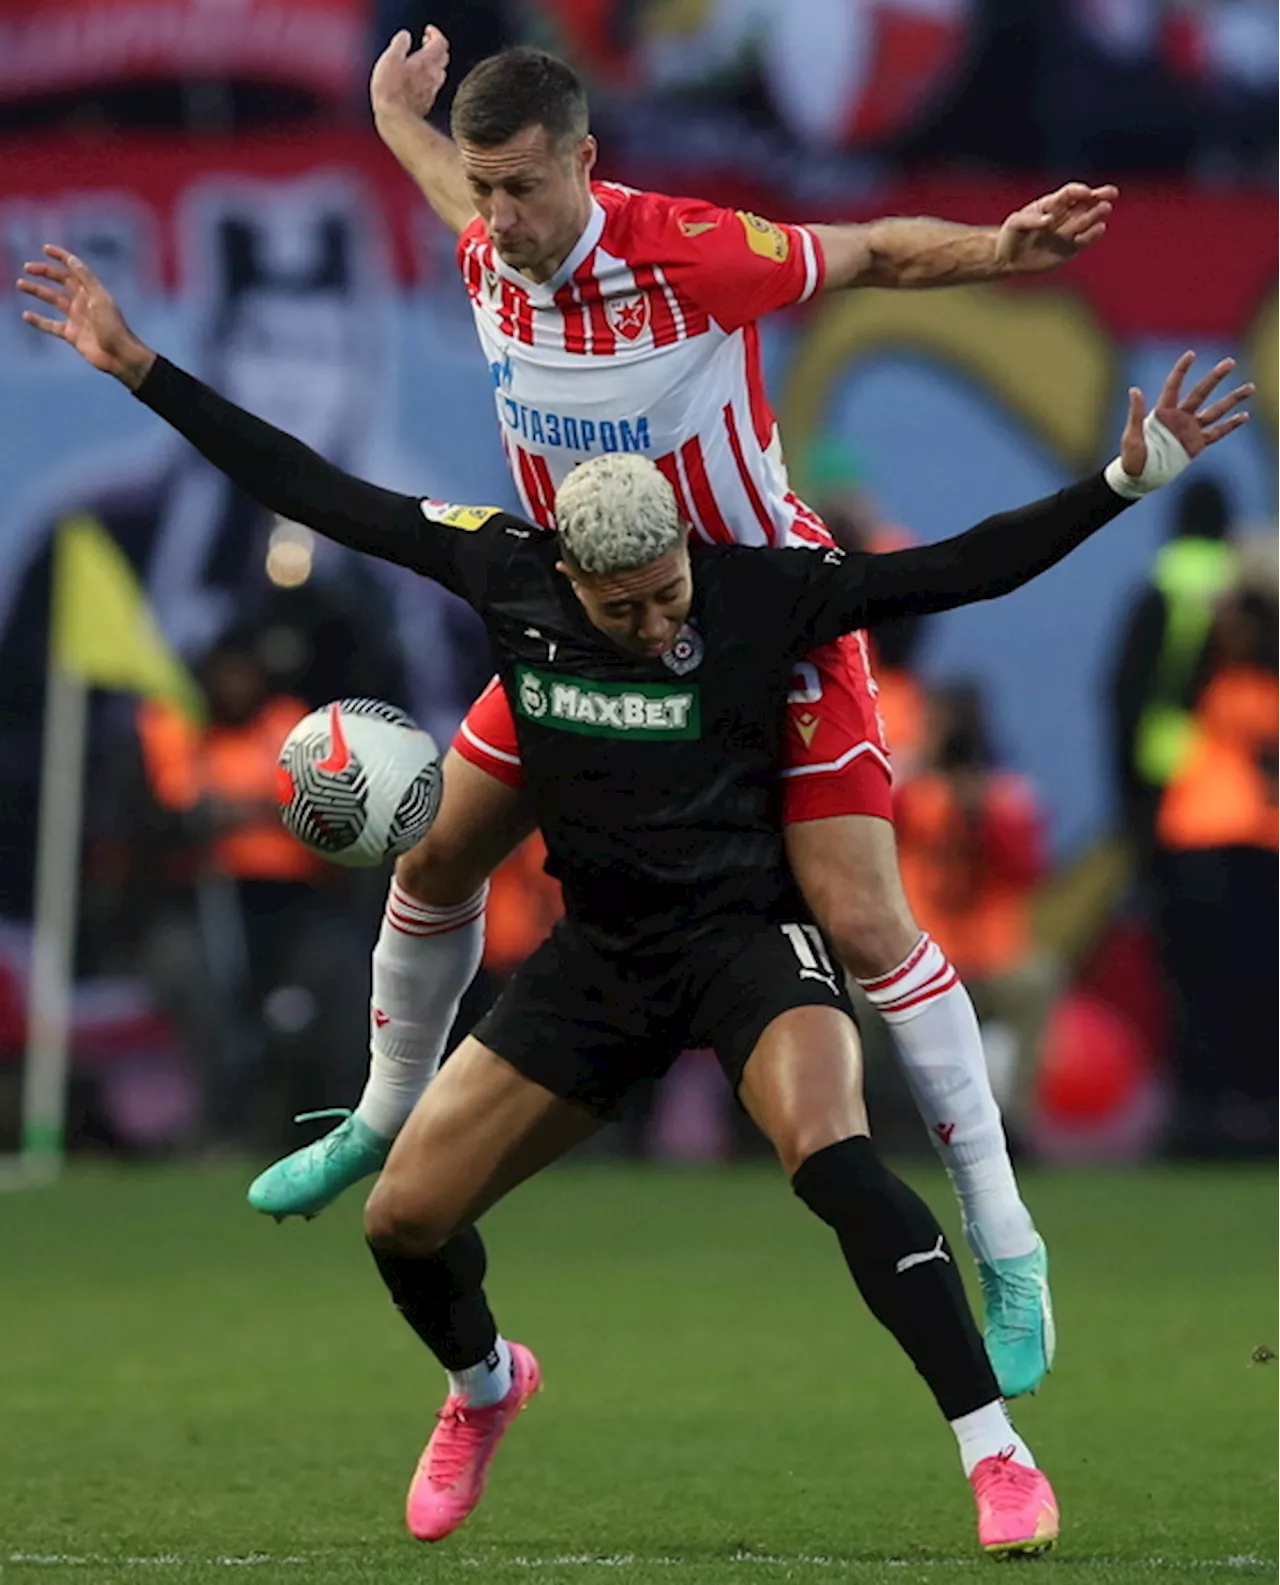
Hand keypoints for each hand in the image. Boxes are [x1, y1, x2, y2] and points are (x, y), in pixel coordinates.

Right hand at [18, 245, 154, 387]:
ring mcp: (76, 318)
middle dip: (44, 272)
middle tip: (27, 267)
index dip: (61, 257)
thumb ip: (86, 279)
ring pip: (52, 300)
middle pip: (60, 282)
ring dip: (37, 291)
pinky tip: (26, 315)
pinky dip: (39, 320)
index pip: (74, 269)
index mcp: (91, 291)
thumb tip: (72, 260)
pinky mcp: (72, 334)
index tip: (45, 248)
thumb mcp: (100, 299)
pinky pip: (51, 325)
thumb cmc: (113, 326)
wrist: (119, 356)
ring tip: (20, 284)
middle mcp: (83, 302)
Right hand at [371, 24, 449, 121]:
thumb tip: (405, 36)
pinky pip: (432, 88)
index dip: (435, 34)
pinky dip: (428, 80)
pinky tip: (419, 81)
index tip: (427, 31)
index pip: (440, 43)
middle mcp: (432, 76)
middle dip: (435, 47)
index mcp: (425, 61)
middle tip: (425, 43)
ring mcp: (431, 91)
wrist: (394, 118)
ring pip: (439, 73)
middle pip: (443, 58)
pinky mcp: (426, 104)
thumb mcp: (390, 58)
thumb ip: (400, 44)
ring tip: (422, 61)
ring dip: (433, 64)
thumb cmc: (390, 89)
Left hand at [995, 182, 1117, 273]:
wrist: (1008, 259)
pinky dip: (1093, 235)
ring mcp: (1069, 231)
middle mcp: (1064, 215)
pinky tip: (1100, 228)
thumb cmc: (1011, 236)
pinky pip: (1085, 240)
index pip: (1069, 193)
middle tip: (1110, 193)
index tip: (1086, 192)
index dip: (1078, 191)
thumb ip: (1031, 221)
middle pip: (1085, 203)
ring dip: (1096, 214)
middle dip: (1098, 197)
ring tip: (1105, 209)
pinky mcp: (1071, 248)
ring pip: (1087, 220)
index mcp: (1051, 204)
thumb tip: (1050, 220)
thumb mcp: (1015, 224)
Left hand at [1120, 351, 1251, 476]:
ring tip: (1250, 387)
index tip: (1191, 354)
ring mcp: (1190, 429)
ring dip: (1232, 399)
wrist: (1139, 477)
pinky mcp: (1197, 444)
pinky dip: (1231, 425)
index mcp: (1163, 412)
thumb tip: (1134, 390)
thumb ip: (1136, 414)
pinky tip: (1244, 415)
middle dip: (1215, 378)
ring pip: (1215, 410)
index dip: (1182, 370)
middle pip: (1201, 393)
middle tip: (1230, 362)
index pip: (1174, 385)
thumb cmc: (1131, 457)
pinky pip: (1217, 432)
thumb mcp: (1131, 436)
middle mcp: (1179, 417)